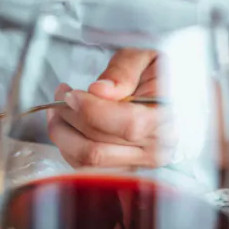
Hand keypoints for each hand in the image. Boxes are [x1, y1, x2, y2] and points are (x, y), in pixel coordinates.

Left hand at [47, 48, 173, 167]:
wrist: (171, 96)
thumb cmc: (157, 76)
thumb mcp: (145, 59)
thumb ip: (123, 71)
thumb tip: (99, 91)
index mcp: (166, 120)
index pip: (126, 124)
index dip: (90, 110)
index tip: (70, 94)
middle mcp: (154, 150)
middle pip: (98, 146)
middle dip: (68, 118)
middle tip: (60, 95)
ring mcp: (136, 164)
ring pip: (86, 160)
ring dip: (62, 134)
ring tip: (57, 109)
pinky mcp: (119, 170)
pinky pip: (83, 166)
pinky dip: (66, 146)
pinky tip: (66, 125)